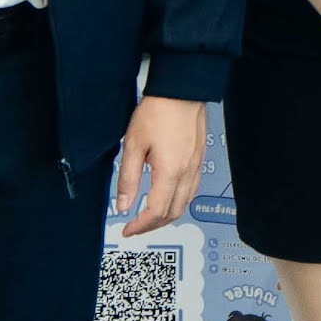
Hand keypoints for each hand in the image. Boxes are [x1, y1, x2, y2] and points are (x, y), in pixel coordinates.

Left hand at [114, 93, 209, 232]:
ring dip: (167, 215)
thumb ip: (128, 178)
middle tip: (136, 227)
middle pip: (173, 213)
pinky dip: (178, 201)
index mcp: (170, 172)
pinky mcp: (198, 158)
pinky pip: (191, 190)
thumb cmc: (159, 111)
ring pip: (185, 203)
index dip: (140, 226)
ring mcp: (195, 166)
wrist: (181, 90)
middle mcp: (187, 172)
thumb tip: (122, 204)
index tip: (128, 229)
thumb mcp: (133, 145)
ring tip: (150, 215)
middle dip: (153, 225)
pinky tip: (168, 196)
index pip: (155, 212)